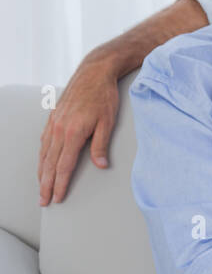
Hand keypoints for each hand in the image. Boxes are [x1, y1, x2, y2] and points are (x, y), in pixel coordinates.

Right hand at [38, 52, 121, 204]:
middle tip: (44, 200)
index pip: (63, 166)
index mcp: (72, 133)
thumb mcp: (108, 122)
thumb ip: (101, 145)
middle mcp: (59, 129)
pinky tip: (42, 163)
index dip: (60, 184)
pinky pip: (44, 141)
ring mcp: (53, 123)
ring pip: (44, 153)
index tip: (57, 198)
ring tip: (41, 187)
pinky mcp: (53, 117)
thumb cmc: (104, 96)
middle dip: (46, 184)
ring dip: (42, 172)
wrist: (94, 72)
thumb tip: (101, 165)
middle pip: (50, 164)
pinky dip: (42, 156)